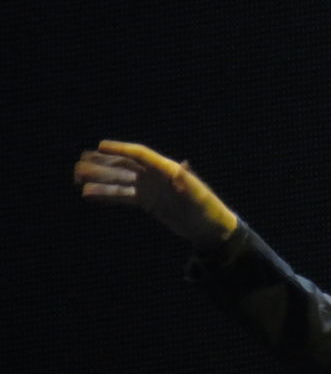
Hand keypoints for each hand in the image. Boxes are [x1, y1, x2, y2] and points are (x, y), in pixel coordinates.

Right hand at [74, 141, 237, 247]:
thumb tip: (180, 166)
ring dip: (99, 178)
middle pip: (125, 166)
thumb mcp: (197, 195)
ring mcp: (150, 188)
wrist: (209, 227)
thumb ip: (186, 181)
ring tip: (77, 177)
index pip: (140, 154)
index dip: (121, 149)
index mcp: (167, 168)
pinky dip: (106, 194)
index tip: (99, 146)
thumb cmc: (207, 208)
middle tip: (79, 163)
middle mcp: (156, 175)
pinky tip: (88, 193)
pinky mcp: (147, 201)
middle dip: (102, 164)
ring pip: (119, 180)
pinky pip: (122, 196)